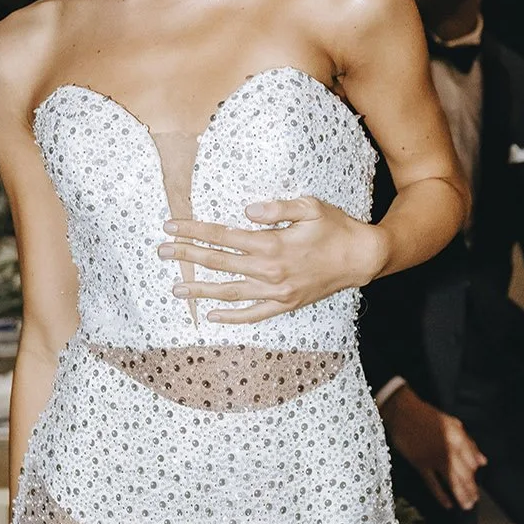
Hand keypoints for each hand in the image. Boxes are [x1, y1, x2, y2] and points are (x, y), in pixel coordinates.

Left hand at [160, 195, 388, 322]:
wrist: (363, 258)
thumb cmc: (336, 228)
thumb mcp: (310, 206)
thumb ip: (277, 208)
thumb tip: (247, 212)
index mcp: (272, 244)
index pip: (222, 237)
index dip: (193, 231)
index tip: (171, 227)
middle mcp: (270, 271)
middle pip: (218, 263)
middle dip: (186, 256)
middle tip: (160, 251)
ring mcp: (276, 292)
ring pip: (229, 292)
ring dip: (200, 290)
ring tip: (175, 288)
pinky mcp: (285, 304)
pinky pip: (253, 314)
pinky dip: (231, 316)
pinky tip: (211, 315)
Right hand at [382, 385, 485, 511]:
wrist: (403, 412)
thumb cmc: (428, 417)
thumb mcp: (453, 424)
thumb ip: (469, 443)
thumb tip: (483, 462)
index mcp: (459, 439)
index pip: (472, 463)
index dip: (474, 477)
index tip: (475, 487)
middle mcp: (449, 449)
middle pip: (464, 474)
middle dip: (470, 490)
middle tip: (474, 502)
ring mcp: (434, 457)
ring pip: (451, 480)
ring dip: (460, 495)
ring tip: (466, 506)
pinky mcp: (420, 463)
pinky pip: (432, 482)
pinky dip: (440, 495)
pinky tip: (448, 504)